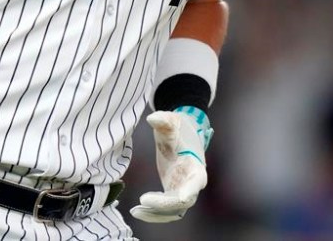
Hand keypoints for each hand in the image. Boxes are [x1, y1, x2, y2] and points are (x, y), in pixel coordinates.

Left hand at [130, 106, 211, 222]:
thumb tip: (152, 118)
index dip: (190, 190)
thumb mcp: (171, 121)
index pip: (196, 181)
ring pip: (173, 210)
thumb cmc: (178, 127)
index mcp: (196, 166)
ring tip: (136, 211)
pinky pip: (165, 209)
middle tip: (143, 200)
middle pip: (183, 201)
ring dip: (156, 214)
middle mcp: (192, 182)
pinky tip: (138, 210)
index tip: (181, 197)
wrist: (180, 132)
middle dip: (164, 204)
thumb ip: (163, 119)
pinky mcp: (172, 192)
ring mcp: (183, 189)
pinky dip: (153, 212)